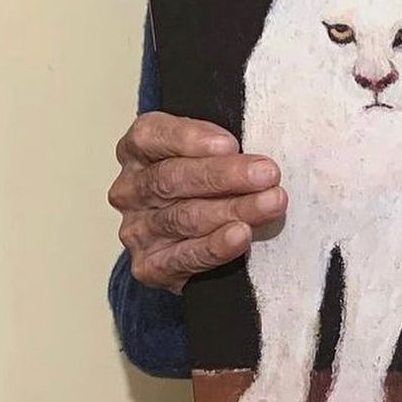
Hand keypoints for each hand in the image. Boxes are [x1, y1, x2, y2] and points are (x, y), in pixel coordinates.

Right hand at [108, 112, 286, 292]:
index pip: (151, 135)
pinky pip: (183, 257)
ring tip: (271, 203)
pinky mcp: (148, 266)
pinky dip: (216, 246)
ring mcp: (136, 230)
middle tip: (267, 173)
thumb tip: (251, 150)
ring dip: (232, 209)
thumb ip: (221, 144)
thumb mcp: (211, 148)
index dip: (190, 138)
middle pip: (172, 178)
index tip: (230, 143)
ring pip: (184, 217)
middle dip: (224, 175)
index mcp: (138, 149)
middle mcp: (130, 189)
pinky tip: (241, 235)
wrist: (198, 233)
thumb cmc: (210, 176)